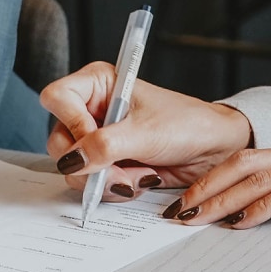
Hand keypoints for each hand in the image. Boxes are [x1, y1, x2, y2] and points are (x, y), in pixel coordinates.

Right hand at [41, 62, 252, 198]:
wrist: (213, 148)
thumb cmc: (187, 125)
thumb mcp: (146, 133)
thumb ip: (105, 146)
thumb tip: (71, 160)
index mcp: (100, 83)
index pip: (58, 97)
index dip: (71, 122)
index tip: (96, 140)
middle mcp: (94, 109)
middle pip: (59, 141)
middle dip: (91, 164)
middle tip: (121, 170)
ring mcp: (98, 138)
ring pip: (73, 168)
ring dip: (107, 180)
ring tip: (142, 174)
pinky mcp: (107, 162)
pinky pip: (91, 184)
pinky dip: (114, 188)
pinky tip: (142, 179)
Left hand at [163, 138, 270, 228]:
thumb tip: (266, 200)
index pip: (246, 156)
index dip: (213, 173)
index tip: (189, 193)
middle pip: (242, 162)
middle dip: (206, 184)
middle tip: (178, 207)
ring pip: (255, 178)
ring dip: (221, 199)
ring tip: (196, 217)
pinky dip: (258, 208)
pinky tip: (242, 222)